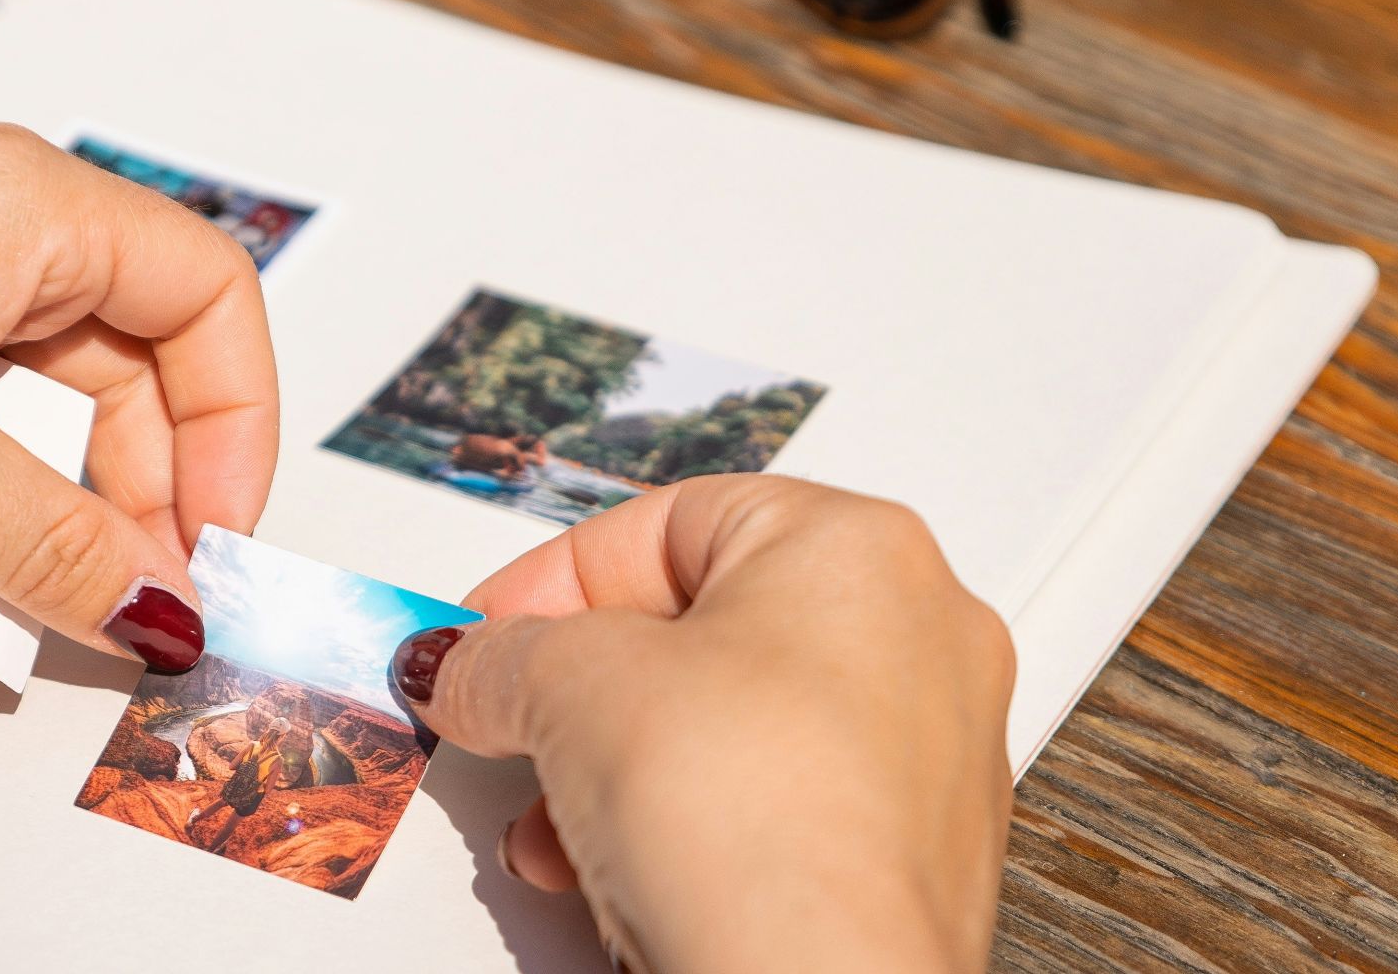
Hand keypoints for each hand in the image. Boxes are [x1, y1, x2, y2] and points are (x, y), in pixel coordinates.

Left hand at [0, 125, 278, 671]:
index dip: (236, 423)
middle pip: (138, 364)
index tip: (216, 540)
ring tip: (52, 599)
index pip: (209, 299)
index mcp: (33, 205)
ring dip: (65, 508)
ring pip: (52, 407)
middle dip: (153, 487)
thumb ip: (49, 541)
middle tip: (140, 602)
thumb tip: (164, 616)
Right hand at [392, 475, 1014, 972]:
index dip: (554, 577)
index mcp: (858, 548)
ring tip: (552, 822)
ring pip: (733, 728)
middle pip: (701, 629)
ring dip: (619, 768)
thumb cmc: (754, 824)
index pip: (669, 524)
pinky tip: (616, 874)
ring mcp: (928, 751)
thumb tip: (469, 663)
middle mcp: (919, 635)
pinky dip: (687, 826)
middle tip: (511, 719)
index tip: (485, 632)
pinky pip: (774, 807)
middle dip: (581, 690)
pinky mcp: (910, 855)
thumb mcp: (573, 689)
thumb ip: (502, 656)